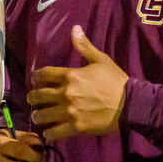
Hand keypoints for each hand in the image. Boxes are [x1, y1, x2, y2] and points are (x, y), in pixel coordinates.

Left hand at [27, 25, 126, 139]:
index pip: (45, 74)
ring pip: (44, 115)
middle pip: (40, 95)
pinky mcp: (77, 127)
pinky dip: (49, 133)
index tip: (34, 79)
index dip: (36, 76)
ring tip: (36, 116)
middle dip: (32, 97)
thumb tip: (74, 28)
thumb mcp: (101, 60)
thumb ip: (84, 46)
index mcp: (71, 76)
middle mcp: (66, 93)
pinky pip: (56, 132)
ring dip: (37, 116)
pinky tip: (47, 132)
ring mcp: (70, 111)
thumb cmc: (115, 81)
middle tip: (31, 99)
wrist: (130, 104)